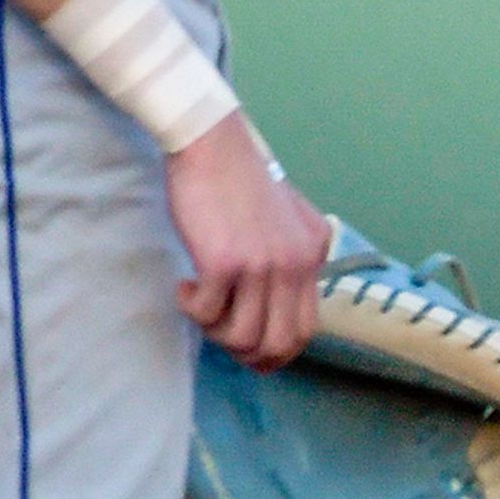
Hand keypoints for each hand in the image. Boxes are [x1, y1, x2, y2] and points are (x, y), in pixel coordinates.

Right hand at [167, 115, 326, 370]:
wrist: (213, 144)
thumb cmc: (240, 178)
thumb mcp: (287, 217)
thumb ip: (292, 255)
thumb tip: (278, 302)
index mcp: (312, 256)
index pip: (307, 329)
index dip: (278, 352)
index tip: (253, 352)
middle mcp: (294, 265)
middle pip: (278, 342)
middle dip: (247, 354)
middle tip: (221, 338)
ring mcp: (262, 266)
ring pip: (242, 336)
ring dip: (215, 332)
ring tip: (202, 304)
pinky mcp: (225, 263)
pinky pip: (207, 314)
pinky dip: (192, 309)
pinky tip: (187, 286)